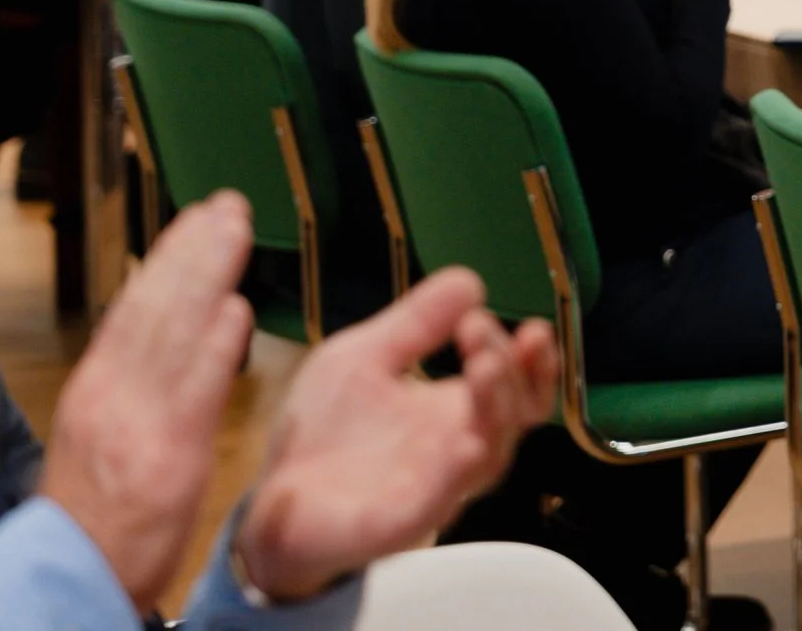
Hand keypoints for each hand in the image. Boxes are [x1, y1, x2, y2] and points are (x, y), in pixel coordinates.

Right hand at [38, 193, 257, 611]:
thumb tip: (163, 330)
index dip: (167, 258)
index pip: (134, 307)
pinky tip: (236, 311)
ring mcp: (137, 424)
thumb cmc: (93, 515)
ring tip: (234, 229)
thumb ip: (131, 382)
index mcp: (95, 388)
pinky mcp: (167, 460)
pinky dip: (213, 349)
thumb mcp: (98, 434)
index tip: (196, 218)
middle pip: (152, 307)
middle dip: (191, 249)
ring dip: (206, 276)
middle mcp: (111, 396)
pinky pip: (192, 393)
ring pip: (171, 334)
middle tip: (226, 203)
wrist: (73, 577)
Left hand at [233, 267, 558, 603]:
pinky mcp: (399, 522)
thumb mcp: (364, 357)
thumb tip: (472, 280)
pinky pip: (441, 500)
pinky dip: (459, 473)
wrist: (267, 496)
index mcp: (454, 412)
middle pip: (514, 416)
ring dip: (495, 409)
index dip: (534, 360)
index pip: (519, 389)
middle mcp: (456, 449)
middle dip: (510, 369)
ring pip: (489, 457)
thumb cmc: (322, 431)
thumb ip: (415, 323)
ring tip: (483, 364)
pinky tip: (467, 442)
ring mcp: (432, 487)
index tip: (525, 324)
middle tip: (478, 327)